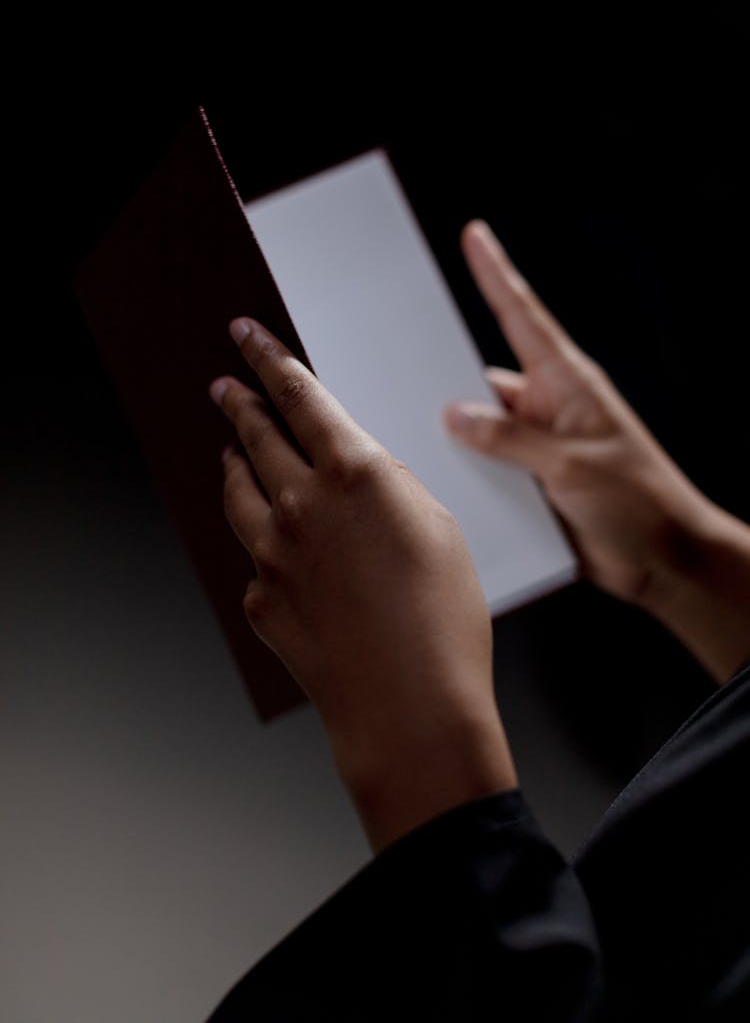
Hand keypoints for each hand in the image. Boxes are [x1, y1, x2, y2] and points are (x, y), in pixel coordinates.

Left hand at [210, 317, 516, 850]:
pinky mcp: (261, 598)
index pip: (298, 395)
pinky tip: (270, 546)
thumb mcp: (437, 526)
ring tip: (228, 451)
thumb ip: (387, 489)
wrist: (408, 705)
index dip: (268, 359)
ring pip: (238, 491)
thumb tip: (356, 478)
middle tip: (224, 384)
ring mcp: (273, 552)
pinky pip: (252, 556)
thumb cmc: (442, 619)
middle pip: (256, 435)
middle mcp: (302, 503)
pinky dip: (258, 542)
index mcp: (354, 471)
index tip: (245, 336)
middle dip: (238, 402)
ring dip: (233, 463)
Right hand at [443, 221, 749, 683]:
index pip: (522, 317)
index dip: (496, 274)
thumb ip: (510, 439)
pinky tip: (438, 485)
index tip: (474, 236)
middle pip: (482, 380)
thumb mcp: (571, 466)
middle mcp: (548, 408)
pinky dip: (464, 476)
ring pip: (477, 432)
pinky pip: (485, 470)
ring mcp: (537, 447)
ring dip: (453, 441)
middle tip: (397, 368)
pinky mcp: (530, 484)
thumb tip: (454, 414)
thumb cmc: (639, 501)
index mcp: (566, 383)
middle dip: (445, 378)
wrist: (665, 561)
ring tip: (411, 440)